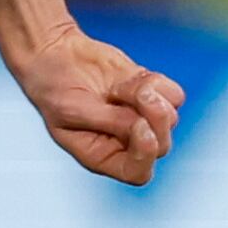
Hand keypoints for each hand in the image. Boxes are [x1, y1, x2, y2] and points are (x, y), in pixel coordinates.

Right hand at [13, 22, 185, 186]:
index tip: (140, 127)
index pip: (138, 173)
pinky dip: (159, 84)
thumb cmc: (54, 89)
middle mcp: (126, 142)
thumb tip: (144, 126)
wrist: (56, 55)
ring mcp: (141, 117)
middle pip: (162, 144)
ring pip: (171, 118)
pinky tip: (133, 79)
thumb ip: (109, 122)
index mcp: (104, 156)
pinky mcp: (150, 94)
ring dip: (151, 97)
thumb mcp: (72, 110)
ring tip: (119, 87)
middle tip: (136, 95)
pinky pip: (174, 96)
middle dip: (154, 119)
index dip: (145, 154)